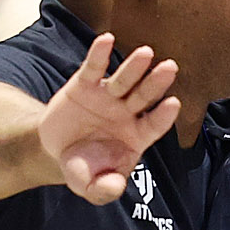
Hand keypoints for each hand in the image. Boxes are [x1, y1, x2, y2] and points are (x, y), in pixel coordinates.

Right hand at [37, 33, 179, 204]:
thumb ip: (104, 190)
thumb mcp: (91, 187)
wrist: (56, 150)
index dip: (163, 115)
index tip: (173, 104)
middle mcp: (126, 112)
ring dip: (135, 67)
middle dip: (156, 83)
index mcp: (136, 136)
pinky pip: (94, 68)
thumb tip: (115, 186)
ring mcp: (107, 96)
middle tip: (169, 69)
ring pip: (124, 80)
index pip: (154, 124)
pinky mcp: (85, 85)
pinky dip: (99, 54)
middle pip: (144, 96)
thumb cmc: (83, 168)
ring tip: (145, 54)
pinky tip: (106, 40)